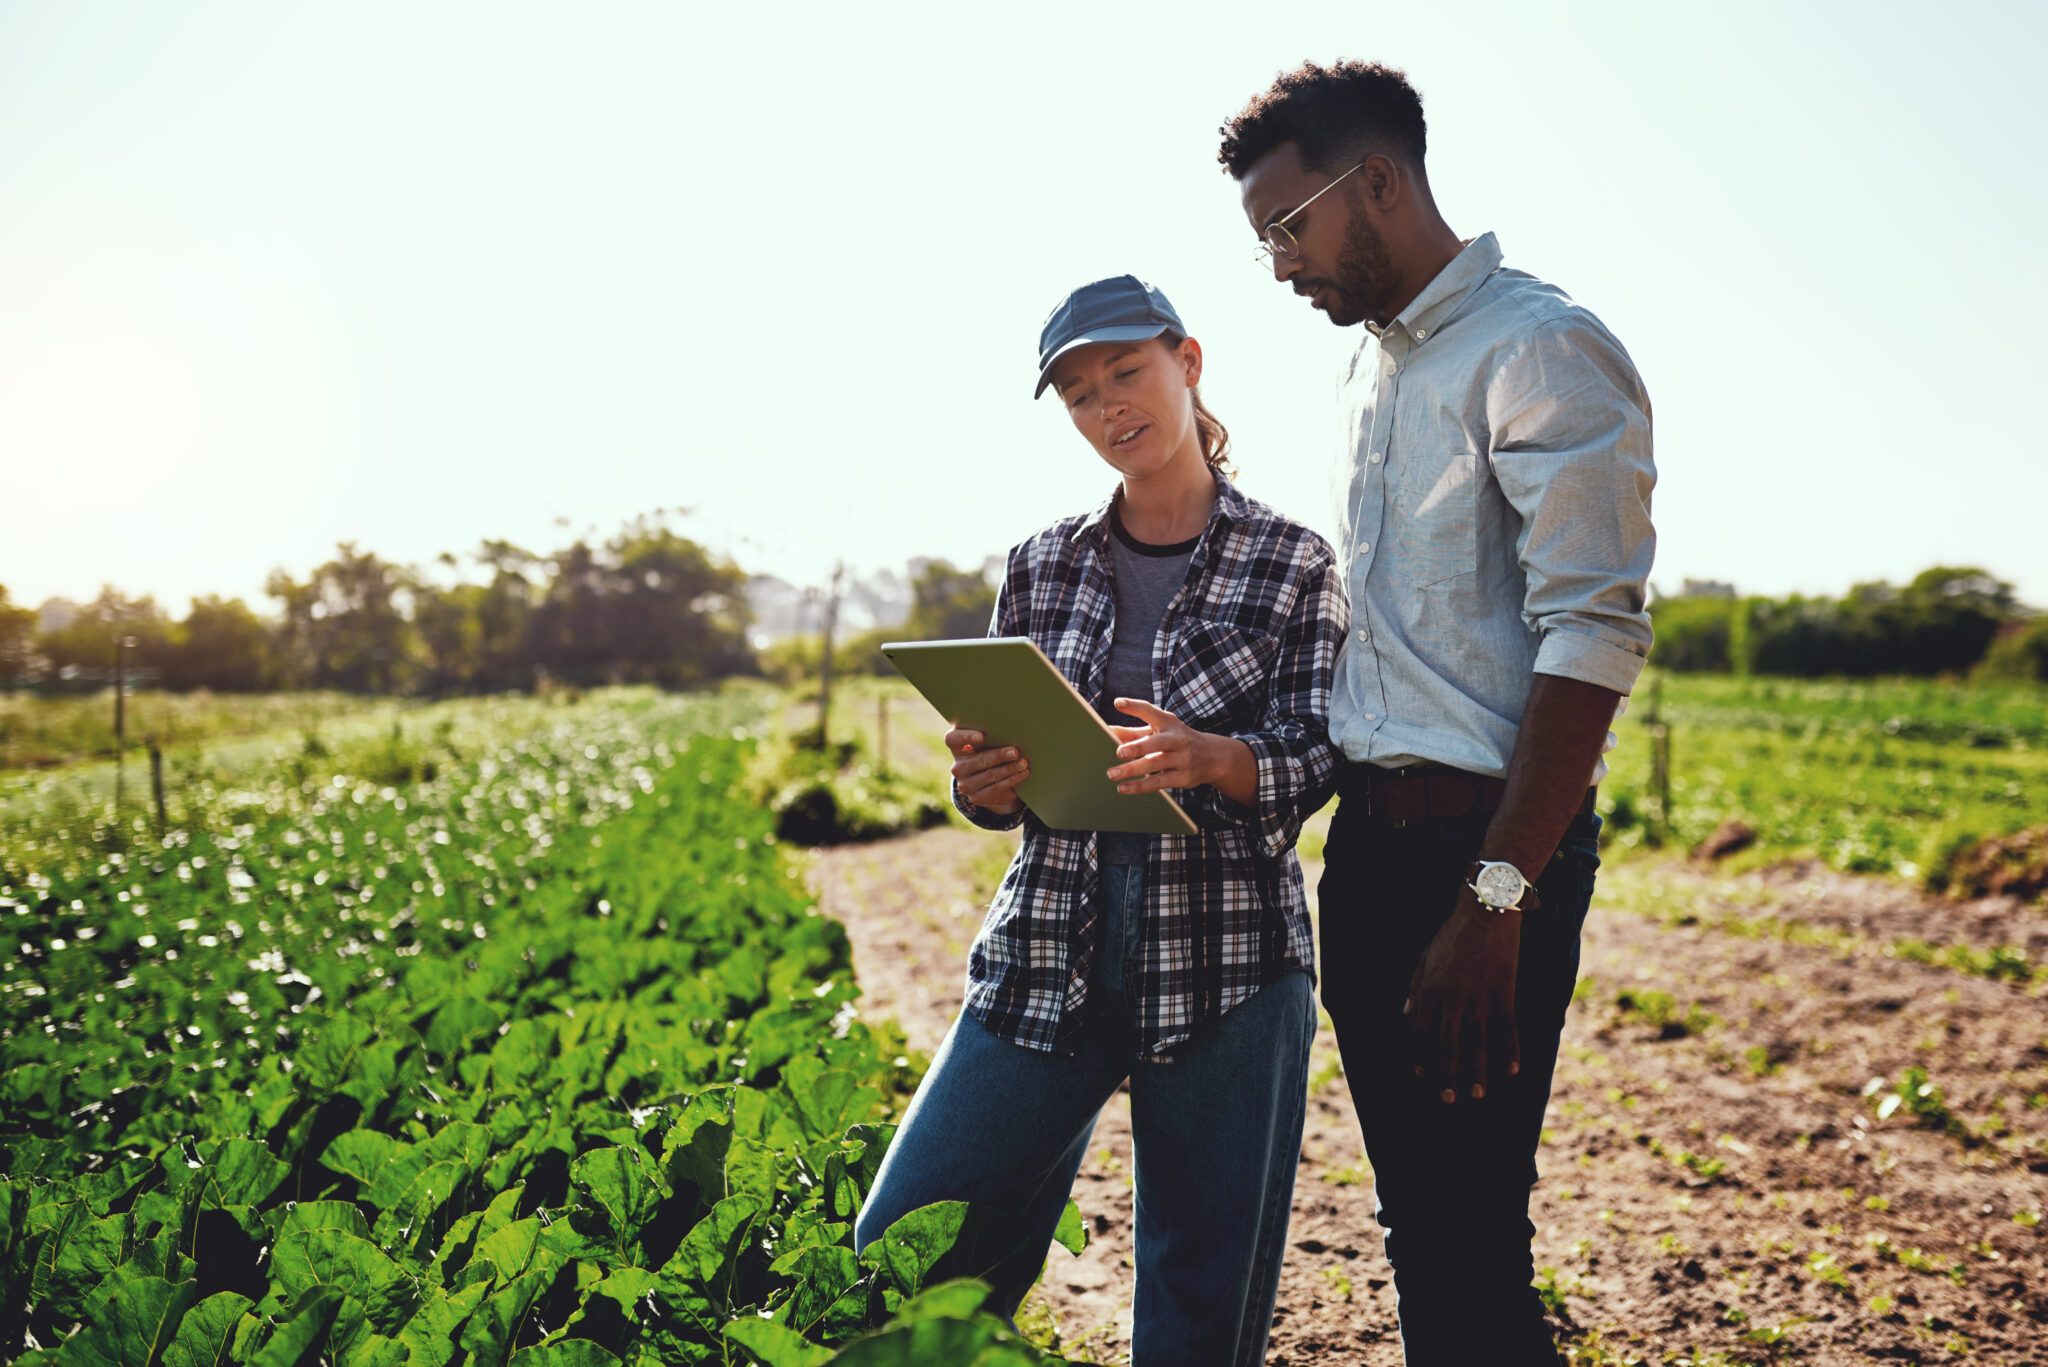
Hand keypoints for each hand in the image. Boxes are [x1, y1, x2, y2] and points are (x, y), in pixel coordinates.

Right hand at [945, 727, 1027, 814]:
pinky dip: (1012, 780)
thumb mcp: (987, 742)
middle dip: (998, 756)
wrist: (988, 779)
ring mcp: (965, 785)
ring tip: (1023, 763)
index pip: (952, 739)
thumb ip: (992, 735)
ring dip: (1009, 769)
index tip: (981, 736)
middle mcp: (958, 767)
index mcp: (956, 747)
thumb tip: (1013, 730)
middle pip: (978, 760)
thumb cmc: (989, 751)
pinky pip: (996, 789)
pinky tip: (1022, 774)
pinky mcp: (976, 798)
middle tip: (1015, 752)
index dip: (965, 737)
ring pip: (989, 775)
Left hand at [1104, 699, 1205, 792]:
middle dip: (1138, 747)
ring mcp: (1182, 758)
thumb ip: (1133, 732)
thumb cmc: (1175, 741)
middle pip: (1157, 742)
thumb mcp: (1158, 731)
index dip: (1134, 706)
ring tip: (1112, 774)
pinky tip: (1123, 788)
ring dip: (1133, 769)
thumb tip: (1107, 731)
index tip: (1118, 703)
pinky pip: (1159, 782)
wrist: (1212, 757)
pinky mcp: (1183, 777)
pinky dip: (1140, 786)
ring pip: (1157, 764)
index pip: (1150, 711)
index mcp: (1168, 722)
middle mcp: (1177, 739)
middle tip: (1119, 752)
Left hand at [1404, 885, 1521, 1103]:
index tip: (1422, 1076)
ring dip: (1476, 1072)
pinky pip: (1507, 1028)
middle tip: (1448, 1100)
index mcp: (1430, 991)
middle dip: (1446, 1075)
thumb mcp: (1424, 958)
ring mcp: (1479, 997)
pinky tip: (1512, 1071)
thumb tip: (1406, 1015)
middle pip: (1447, 1046)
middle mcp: (1452, 999)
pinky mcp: (1503, 992)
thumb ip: (1415, 988)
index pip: (1420, 1033)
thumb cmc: (1453, 934)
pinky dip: (1510, 1051)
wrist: (1485, 910)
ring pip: (1477, 1043)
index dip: (1420, 1057)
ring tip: (1477, 1095)